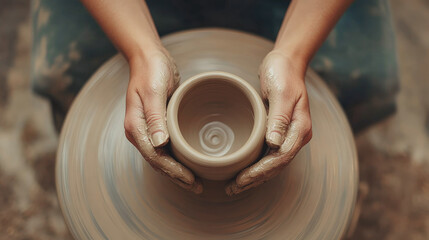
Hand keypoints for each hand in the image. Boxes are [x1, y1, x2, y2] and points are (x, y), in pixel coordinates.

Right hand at [124, 47, 201, 193]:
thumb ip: (155, 117)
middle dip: (176, 176)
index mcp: (135, 126)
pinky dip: (177, 158)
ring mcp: (148, 130)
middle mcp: (139, 132)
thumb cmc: (151, 71)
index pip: (155, 157)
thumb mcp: (154, 91)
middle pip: (158, 162)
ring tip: (194, 181)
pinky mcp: (157, 125)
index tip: (190, 179)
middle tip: (197, 186)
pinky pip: (166, 148)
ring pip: (162, 158)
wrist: (149, 57)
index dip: (172, 171)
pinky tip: (189, 163)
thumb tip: (160, 144)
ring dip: (177, 171)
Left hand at [226, 50, 311, 194]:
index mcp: (300, 129)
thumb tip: (274, 144)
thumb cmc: (283, 73)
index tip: (242, 179)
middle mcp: (295, 135)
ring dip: (254, 176)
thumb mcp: (281, 93)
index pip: (280, 158)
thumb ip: (279, 118)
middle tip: (232, 188)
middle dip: (255, 179)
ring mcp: (287, 135)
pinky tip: (242, 169)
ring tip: (234, 185)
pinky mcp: (278, 131)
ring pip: (271, 163)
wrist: (286, 62)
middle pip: (276, 165)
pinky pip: (267, 153)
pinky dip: (255, 164)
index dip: (261, 171)